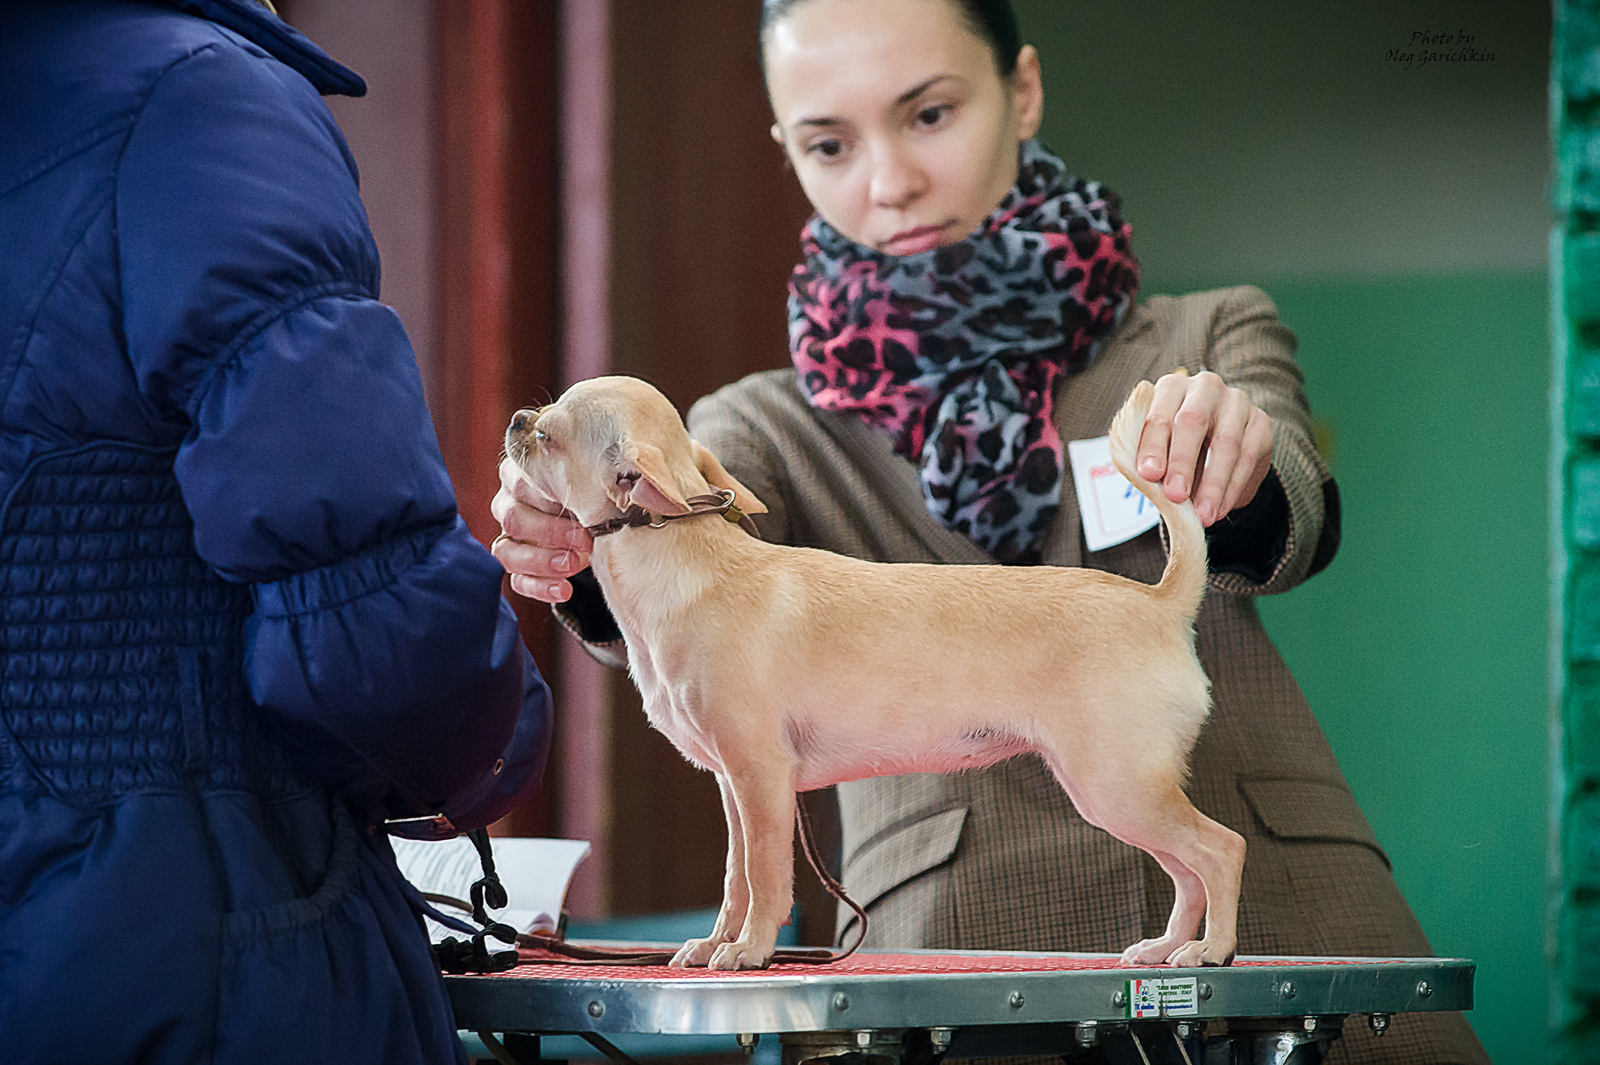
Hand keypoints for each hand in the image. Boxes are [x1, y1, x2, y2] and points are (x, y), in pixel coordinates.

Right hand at [489, 456, 593, 601]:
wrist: (596, 522)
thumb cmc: (592, 495)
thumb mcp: (593, 485)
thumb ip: (595, 483)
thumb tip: (626, 487)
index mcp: (521, 473)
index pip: (520, 483)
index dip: (548, 500)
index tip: (582, 512)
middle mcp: (508, 502)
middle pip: (512, 518)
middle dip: (549, 532)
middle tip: (584, 541)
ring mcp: (509, 535)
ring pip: (507, 551)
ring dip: (541, 561)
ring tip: (573, 565)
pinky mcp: (516, 565)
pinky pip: (517, 580)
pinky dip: (540, 587)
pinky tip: (565, 590)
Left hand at [1134, 370, 1272, 526]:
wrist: (1215, 448)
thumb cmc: (1174, 447)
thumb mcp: (1157, 451)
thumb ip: (1151, 461)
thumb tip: (1148, 480)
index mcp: (1170, 387)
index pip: (1158, 413)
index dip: (1152, 445)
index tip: (1148, 475)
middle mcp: (1204, 387)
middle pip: (1193, 421)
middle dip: (1182, 462)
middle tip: (1175, 496)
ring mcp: (1236, 402)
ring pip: (1226, 442)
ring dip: (1213, 484)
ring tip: (1203, 515)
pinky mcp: (1261, 422)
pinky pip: (1248, 457)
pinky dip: (1232, 488)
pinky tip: (1220, 509)